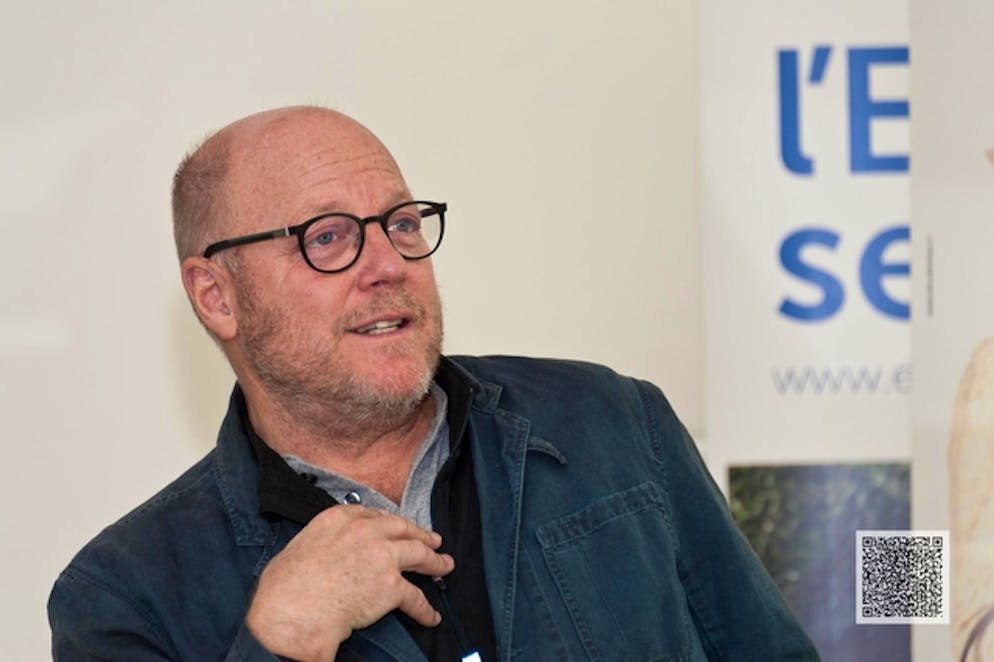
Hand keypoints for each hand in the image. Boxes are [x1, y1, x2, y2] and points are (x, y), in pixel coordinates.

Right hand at [244, 505, 454, 661]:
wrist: (291, 611)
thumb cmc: (285, 586)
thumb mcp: (302, 544)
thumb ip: (325, 541)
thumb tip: (329, 552)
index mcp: (340, 518)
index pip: (375, 515)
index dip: (392, 524)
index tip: (400, 529)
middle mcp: (365, 530)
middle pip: (402, 529)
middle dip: (421, 535)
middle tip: (433, 541)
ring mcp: (382, 555)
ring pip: (419, 555)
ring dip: (435, 562)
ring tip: (444, 566)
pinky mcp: (391, 585)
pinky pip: (415, 597)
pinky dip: (425, 608)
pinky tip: (431, 615)